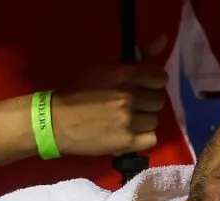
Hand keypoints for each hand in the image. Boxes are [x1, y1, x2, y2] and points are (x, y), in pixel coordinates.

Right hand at [50, 36, 168, 155]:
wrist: (55, 121)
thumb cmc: (78, 90)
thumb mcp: (105, 66)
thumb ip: (138, 55)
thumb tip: (164, 39)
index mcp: (124, 75)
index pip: (160, 78)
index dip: (153, 82)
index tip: (142, 86)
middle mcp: (129, 98)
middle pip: (158, 101)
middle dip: (146, 102)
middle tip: (130, 105)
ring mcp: (129, 121)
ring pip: (154, 120)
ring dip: (142, 121)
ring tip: (125, 120)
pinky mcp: (126, 143)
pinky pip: (151, 139)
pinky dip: (142, 138)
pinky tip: (128, 133)